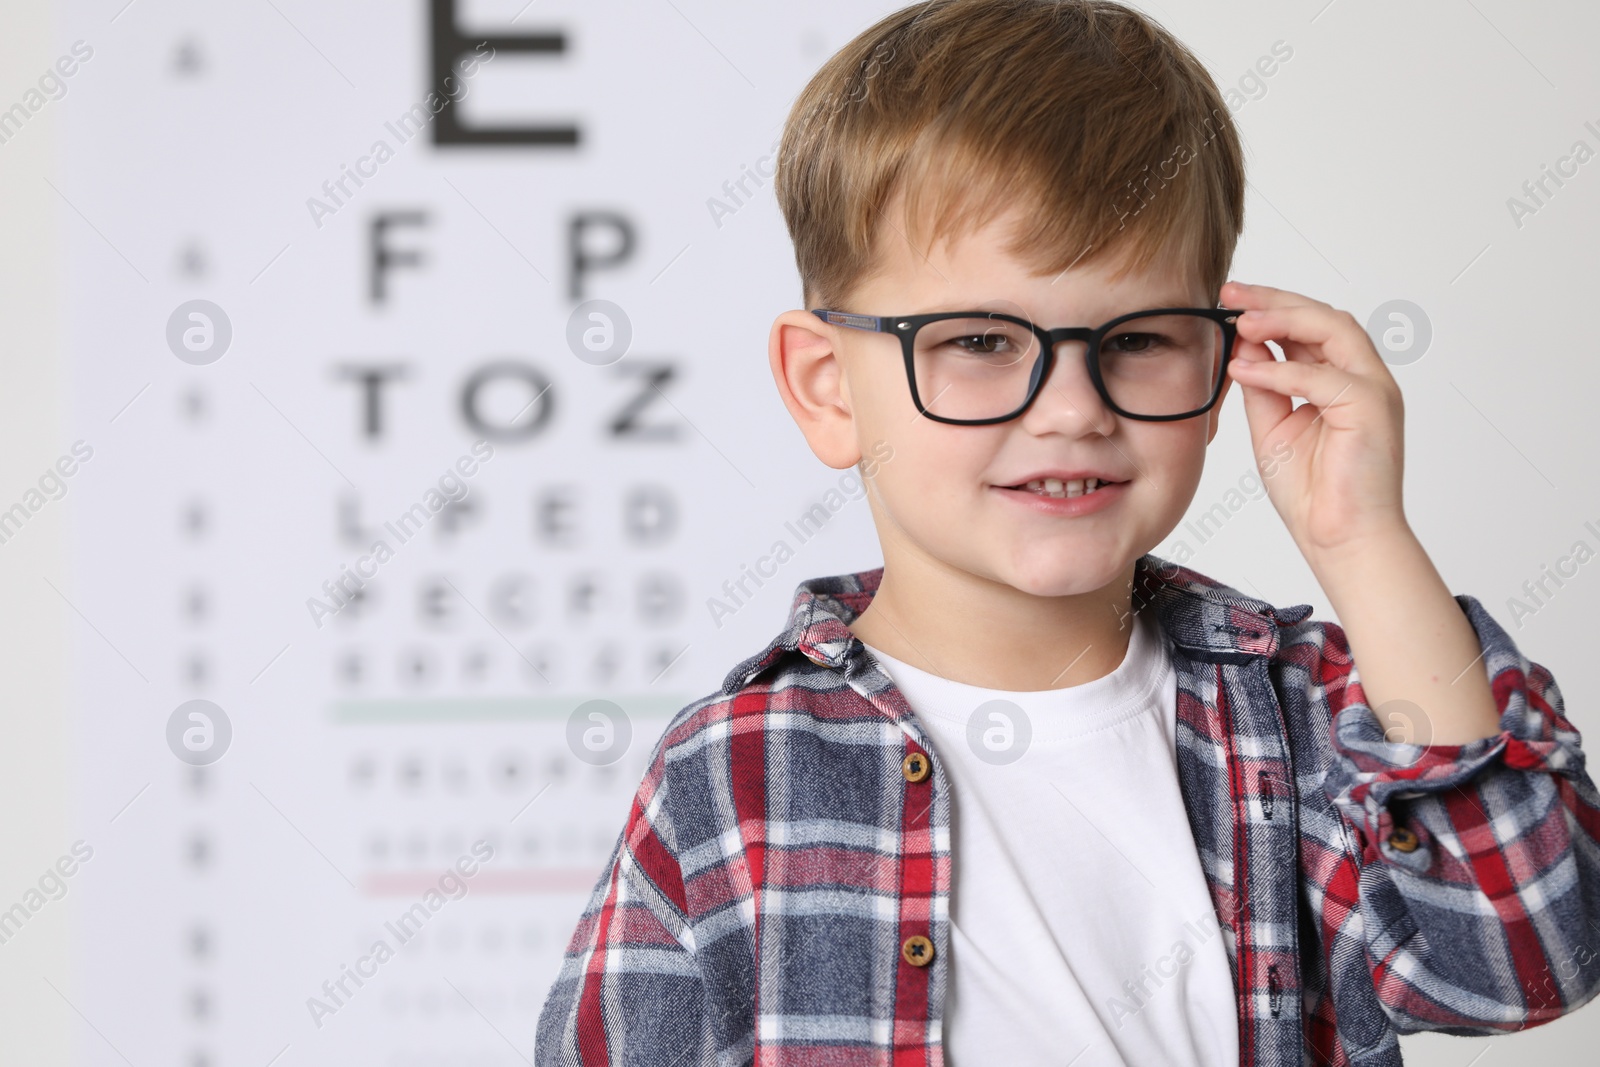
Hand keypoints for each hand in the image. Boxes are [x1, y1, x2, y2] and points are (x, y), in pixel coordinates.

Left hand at [1220, 281, 1409, 561]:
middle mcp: (1364, 379)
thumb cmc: (1313, 492)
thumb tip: (1244, 346)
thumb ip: (1264, 386)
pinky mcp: (1372, 409)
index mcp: (1343, 381)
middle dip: (1275, 301)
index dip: (1271, 308)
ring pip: (1334, 331)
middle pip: (1324, 318)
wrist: (1340, 540)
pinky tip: (1244, 370)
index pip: (1310, 328)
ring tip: (1241, 320)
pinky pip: (1322, 378)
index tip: (1230, 300)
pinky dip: (1280, 371)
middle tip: (1231, 293)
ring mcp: (1373, 391)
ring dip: (1284, 320)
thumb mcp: (1273, 428)